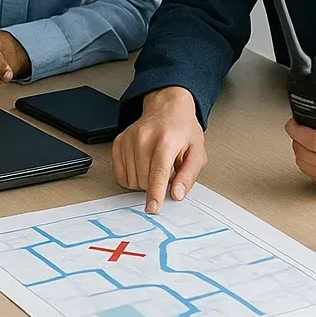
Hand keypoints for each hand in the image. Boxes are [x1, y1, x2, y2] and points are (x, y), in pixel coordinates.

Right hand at [111, 86, 205, 212]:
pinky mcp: (118, 143)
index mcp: (166, 140)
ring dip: (143, 182)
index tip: (152, 208)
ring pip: (131, 180)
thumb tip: (177, 194)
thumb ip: (188, 176)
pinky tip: (142, 166)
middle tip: (166, 172)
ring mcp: (128, 139)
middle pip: (144, 180)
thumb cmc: (183, 131)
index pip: (158, 172)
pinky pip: (120, 175)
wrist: (167, 108)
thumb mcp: (197, 153)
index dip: (155, 193)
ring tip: (154, 166)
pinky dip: (132, 177)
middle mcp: (144, 138)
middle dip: (155, 186)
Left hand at [285, 69, 315, 192]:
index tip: (292, 123)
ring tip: (304, 139)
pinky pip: (312, 177)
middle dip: (296, 139)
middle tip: (296, 128)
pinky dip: (308, 164)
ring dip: (300, 151)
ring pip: (306, 167)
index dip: (299, 131)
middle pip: (307, 155)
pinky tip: (313, 153)